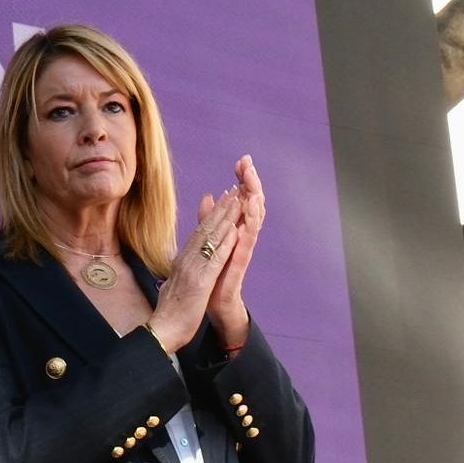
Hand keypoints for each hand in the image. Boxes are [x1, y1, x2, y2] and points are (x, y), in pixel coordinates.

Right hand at [147, 185, 243, 351]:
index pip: (199, 233)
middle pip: (205, 230)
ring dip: (226, 218)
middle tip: (235, 188)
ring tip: (238, 199)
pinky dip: (226, 244)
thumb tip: (182, 259)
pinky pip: (215, 259)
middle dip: (221, 208)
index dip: (212, 214)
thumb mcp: (175, 285)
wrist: (161, 331)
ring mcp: (193, 270)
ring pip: (211, 239)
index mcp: (182, 262)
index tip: (224, 198)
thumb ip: (180, 269)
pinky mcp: (200, 283)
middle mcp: (186, 261)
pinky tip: (236, 230)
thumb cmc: (169, 313)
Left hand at [205, 155, 263, 349]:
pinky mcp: (239, 263)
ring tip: (252, 183)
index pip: (242, 198)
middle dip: (250, 183)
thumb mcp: (210, 239)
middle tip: (248, 162)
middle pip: (251, 204)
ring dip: (253, 201)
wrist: (213, 302)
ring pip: (252, 220)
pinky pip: (246, 243)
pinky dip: (248, 228)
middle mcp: (242, 236)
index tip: (242, 160)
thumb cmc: (213, 272)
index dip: (242, 179)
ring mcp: (242, 249)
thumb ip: (210, 218)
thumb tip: (211, 194)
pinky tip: (248, 216)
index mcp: (235, 229)